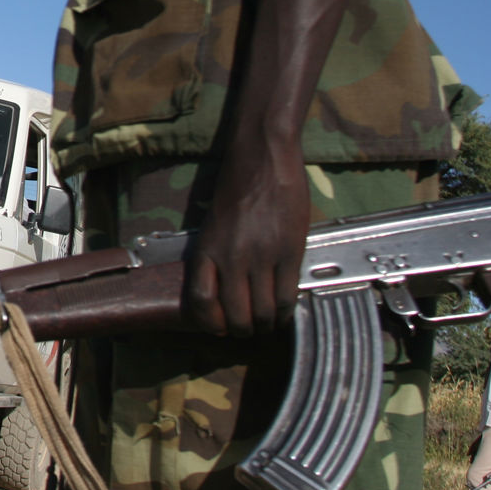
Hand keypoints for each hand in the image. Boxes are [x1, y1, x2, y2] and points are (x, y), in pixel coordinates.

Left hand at [183, 148, 310, 337]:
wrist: (263, 158)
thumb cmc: (236, 185)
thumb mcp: (215, 222)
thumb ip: (216, 252)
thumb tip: (224, 284)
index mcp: (207, 249)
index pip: (201, 300)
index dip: (209, 322)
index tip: (218, 328)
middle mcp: (231, 257)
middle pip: (233, 313)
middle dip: (241, 330)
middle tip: (247, 331)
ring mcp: (261, 256)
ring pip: (262, 309)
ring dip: (265, 324)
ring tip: (267, 325)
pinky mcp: (289, 251)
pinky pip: (287, 294)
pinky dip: (286, 310)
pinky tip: (285, 313)